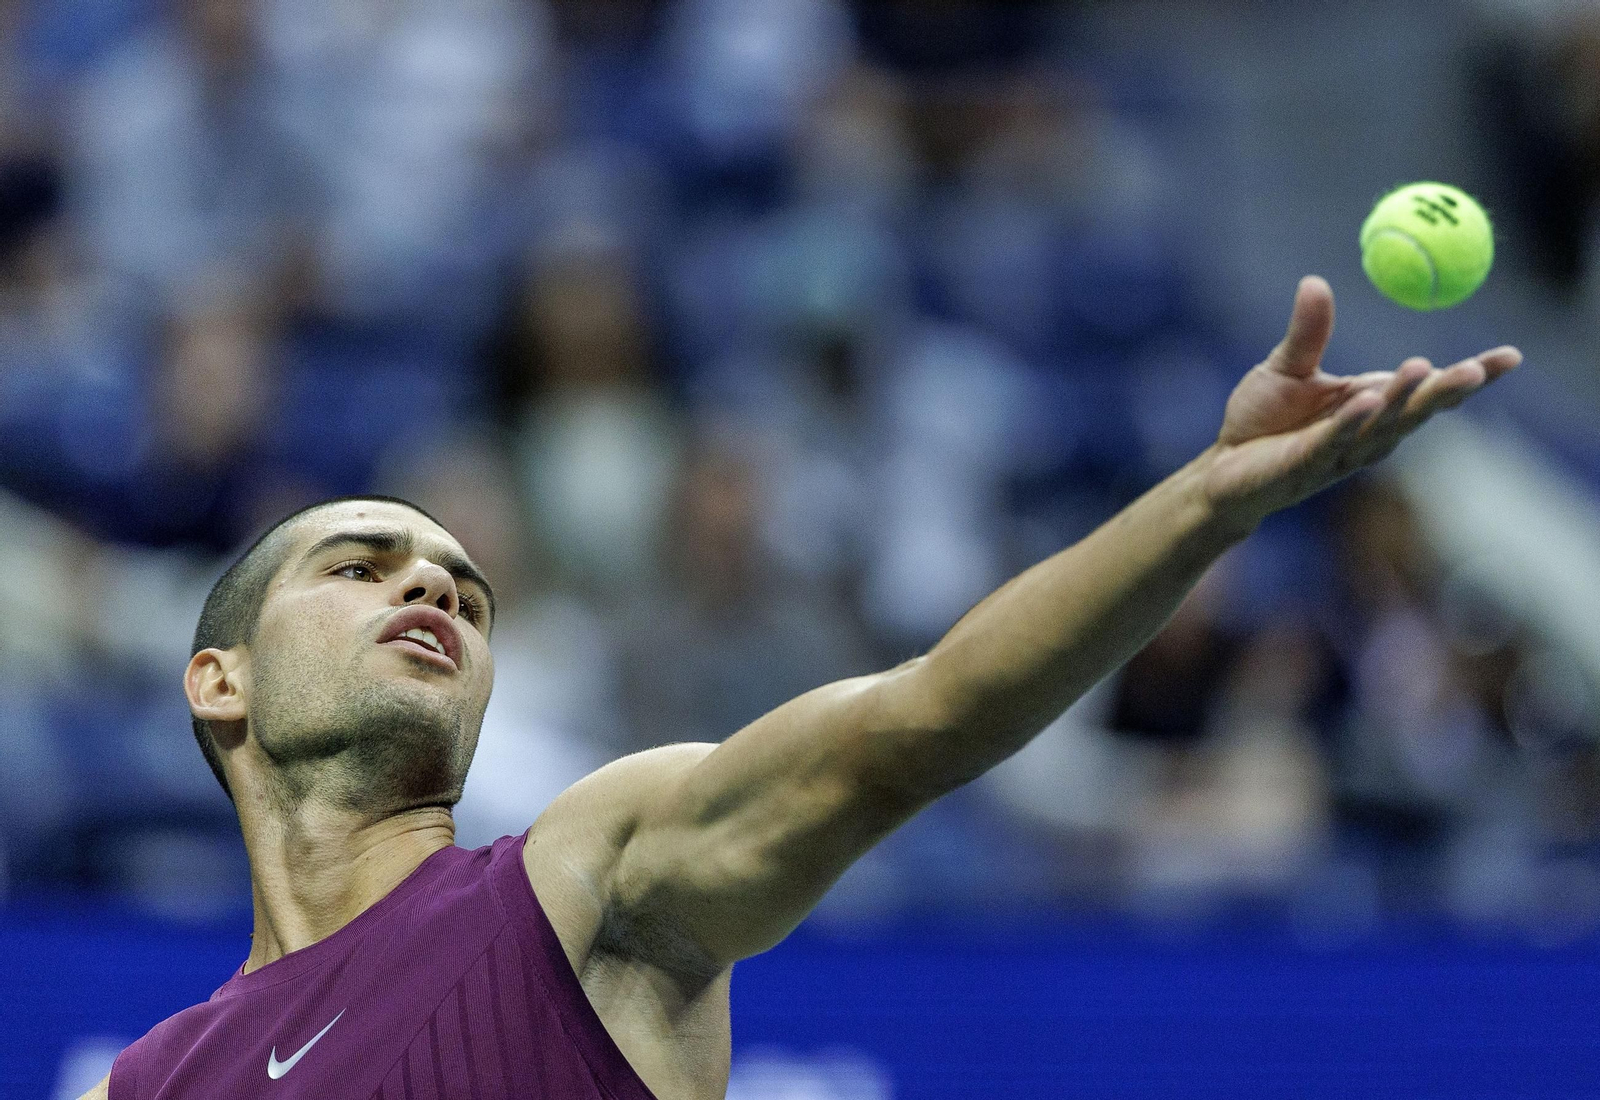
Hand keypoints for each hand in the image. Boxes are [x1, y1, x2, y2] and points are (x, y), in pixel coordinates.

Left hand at [1201, 275, 1520, 526]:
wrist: (1222, 468)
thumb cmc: (1262, 420)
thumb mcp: (1286, 367)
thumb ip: (1308, 332)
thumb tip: (1316, 281)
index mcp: (1374, 404)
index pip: (1429, 388)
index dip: (1471, 376)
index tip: (1511, 356)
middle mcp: (1367, 433)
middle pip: (1416, 411)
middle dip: (1447, 391)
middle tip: (1478, 368)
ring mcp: (1338, 454)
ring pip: (1380, 428)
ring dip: (1403, 401)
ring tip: (1425, 370)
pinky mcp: (1302, 467)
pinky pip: (1330, 444)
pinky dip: (1351, 423)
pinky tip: (1368, 401)